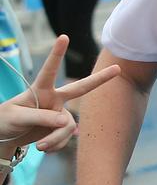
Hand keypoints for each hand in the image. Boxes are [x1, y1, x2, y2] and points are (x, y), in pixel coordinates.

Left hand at [0, 35, 119, 149]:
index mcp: (40, 90)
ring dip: (55, 139)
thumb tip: (66, 122)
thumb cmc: (7, 120)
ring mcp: (60, 113)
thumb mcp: (18, 117)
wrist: (7, 137)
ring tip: (39, 147)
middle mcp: (54, 99)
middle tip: (117, 69)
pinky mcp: (61, 128)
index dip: (57, 54)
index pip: (49, 70)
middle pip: (81, 88)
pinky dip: (54, 145)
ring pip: (68, 126)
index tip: (64, 37)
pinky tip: (43, 147)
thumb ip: (42, 118)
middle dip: (100, 79)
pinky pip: (65, 138)